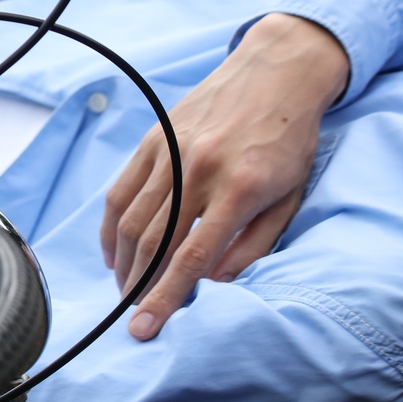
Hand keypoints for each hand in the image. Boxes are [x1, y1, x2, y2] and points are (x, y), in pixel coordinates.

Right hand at [101, 13, 348, 340]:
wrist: (277, 72)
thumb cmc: (290, 139)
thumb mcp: (289, 196)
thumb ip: (253, 244)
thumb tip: (213, 280)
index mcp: (239, 190)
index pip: (190, 258)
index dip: (163, 298)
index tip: (144, 329)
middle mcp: (199, 171)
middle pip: (153, 243)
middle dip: (137, 288)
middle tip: (133, 316)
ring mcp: (170, 153)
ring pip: (131, 221)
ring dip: (124, 263)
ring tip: (126, 290)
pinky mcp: (153, 140)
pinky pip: (121, 192)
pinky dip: (112, 228)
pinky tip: (115, 253)